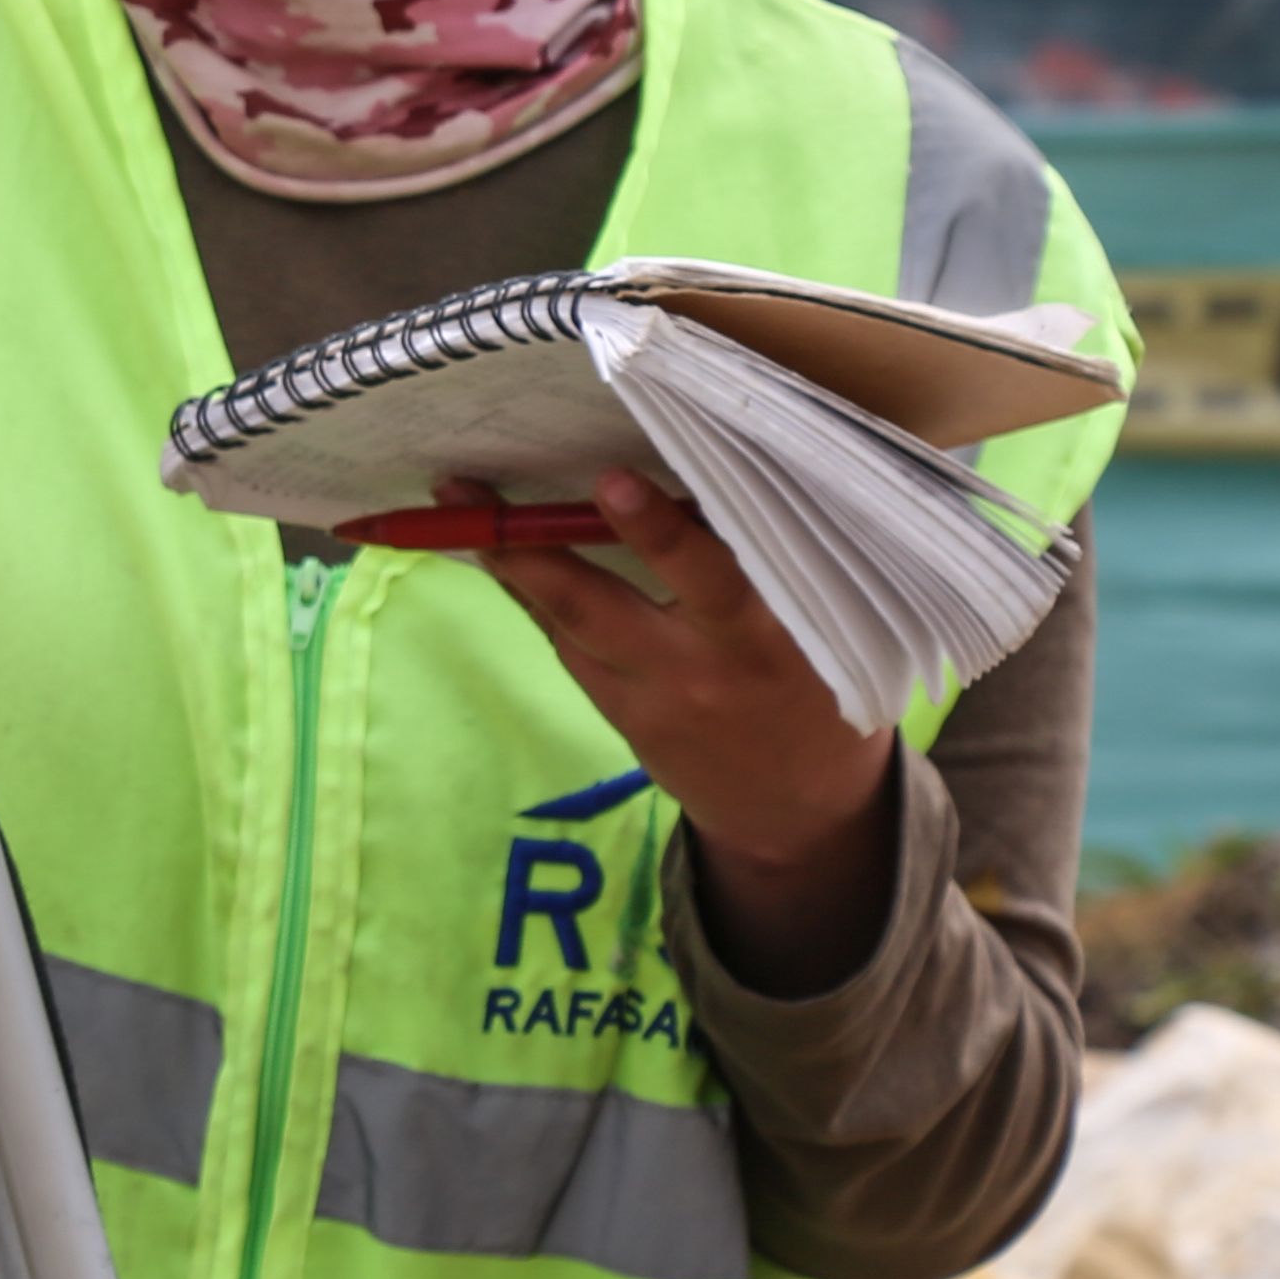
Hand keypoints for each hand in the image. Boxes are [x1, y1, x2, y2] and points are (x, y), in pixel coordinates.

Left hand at [466, 470, 898, 988]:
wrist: (803, 811)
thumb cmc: (821, 683)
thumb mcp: (824, 628)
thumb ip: (768, 565)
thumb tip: (701, 467)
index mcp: (770, 639)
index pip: (715, 577)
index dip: (660, 533)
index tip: (612, 481)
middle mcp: (703, 670)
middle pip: (600, 605)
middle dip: (536, 546)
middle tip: (472, 491)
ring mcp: (653, 699)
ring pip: (568, 621)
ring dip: (509, 559)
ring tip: (455, 498)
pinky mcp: (623, 718)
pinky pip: (567, 643)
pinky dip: (532, 590)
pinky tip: (495, 544)